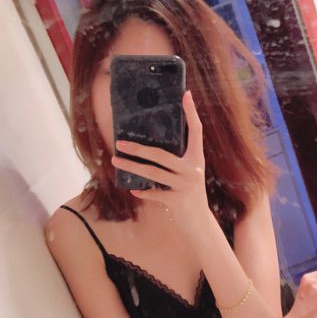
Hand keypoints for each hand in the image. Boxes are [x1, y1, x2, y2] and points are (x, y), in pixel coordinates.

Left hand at [110, 90, 210, 238]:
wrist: (200, 223)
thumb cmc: (191, 194)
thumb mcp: (189, 174)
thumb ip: (177, 161)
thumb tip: (152, 147)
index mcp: (197, 158)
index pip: (196, 131)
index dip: (191, 113)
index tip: (186, 94)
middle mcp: (193, 169)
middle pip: (161, 154)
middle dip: (138, 148)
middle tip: (120, 143)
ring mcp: (185, 185)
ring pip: (152, 173)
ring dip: (132, 167)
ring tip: (116, 161)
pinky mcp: (177, 201)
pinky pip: (154, 194)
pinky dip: (142, 192)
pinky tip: (133, 190)